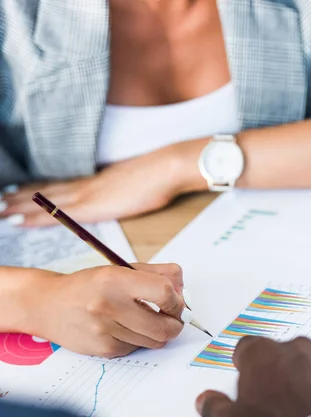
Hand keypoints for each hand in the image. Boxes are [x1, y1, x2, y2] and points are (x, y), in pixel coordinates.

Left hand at [0, 141, 205, 225]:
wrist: (164, 170)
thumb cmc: (156, 179)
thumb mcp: (134, 187)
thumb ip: (121, 193)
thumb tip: (119, 198)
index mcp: (96, 182)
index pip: (61, 187)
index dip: (39, 191)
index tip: (20, 192)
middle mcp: (86, 186)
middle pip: (47, 192)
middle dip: (22, 197)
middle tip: (1, 200)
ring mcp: (86, 194)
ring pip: (45, 201)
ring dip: (21, 206)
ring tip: (1, 209)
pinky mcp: (90, 206)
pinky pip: (56, 214)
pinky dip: (36, 217)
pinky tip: (20, 221)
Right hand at [28, 263, 184, 356]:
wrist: (48, 305)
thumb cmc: (89, 286)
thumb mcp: (120, 269)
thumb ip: (157, 274)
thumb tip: (183, 289)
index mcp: (116, 280)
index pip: (164, 293)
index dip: (177, 301)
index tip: (176, 302)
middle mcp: (109, 306)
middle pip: (165, 327)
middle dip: (175, 324)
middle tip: (172, 318)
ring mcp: (106, 331)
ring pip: (154, 341)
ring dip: (157, 333)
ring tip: (144, 320)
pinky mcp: (104, 350)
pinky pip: (136, 349)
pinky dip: (137, 340)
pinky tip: (122, 328)